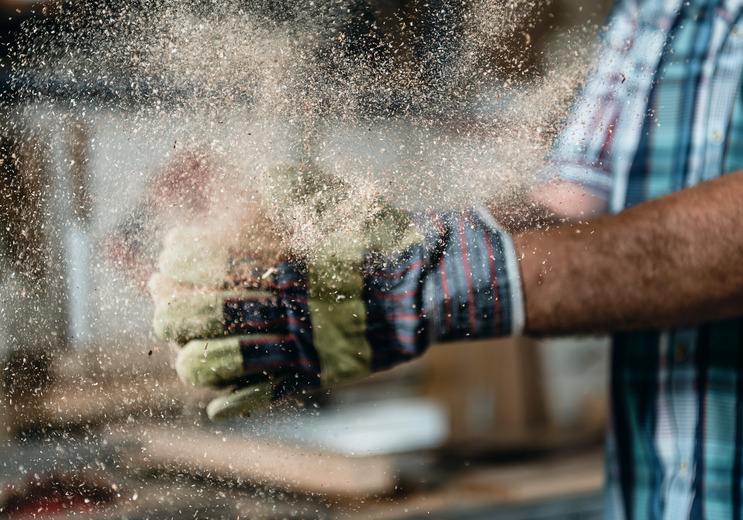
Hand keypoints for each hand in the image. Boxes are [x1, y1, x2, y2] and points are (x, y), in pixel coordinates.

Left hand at [150, 164, 523, 419]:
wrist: (431, 287)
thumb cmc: (389, 242)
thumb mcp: (350, 202)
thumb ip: (304, 190)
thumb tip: (265, 179)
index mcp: (296, 263)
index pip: (221, 262)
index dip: (186, 259)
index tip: (169, 253)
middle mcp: (293, 306)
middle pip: (214, 313)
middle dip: (177, 310)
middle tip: (160, 303)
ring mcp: (307, 345)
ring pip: (233, 360)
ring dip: (197, 358)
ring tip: (180, 353)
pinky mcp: (323, 373)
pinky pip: (273, 394)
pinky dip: (240, 402)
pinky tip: (214, 405)